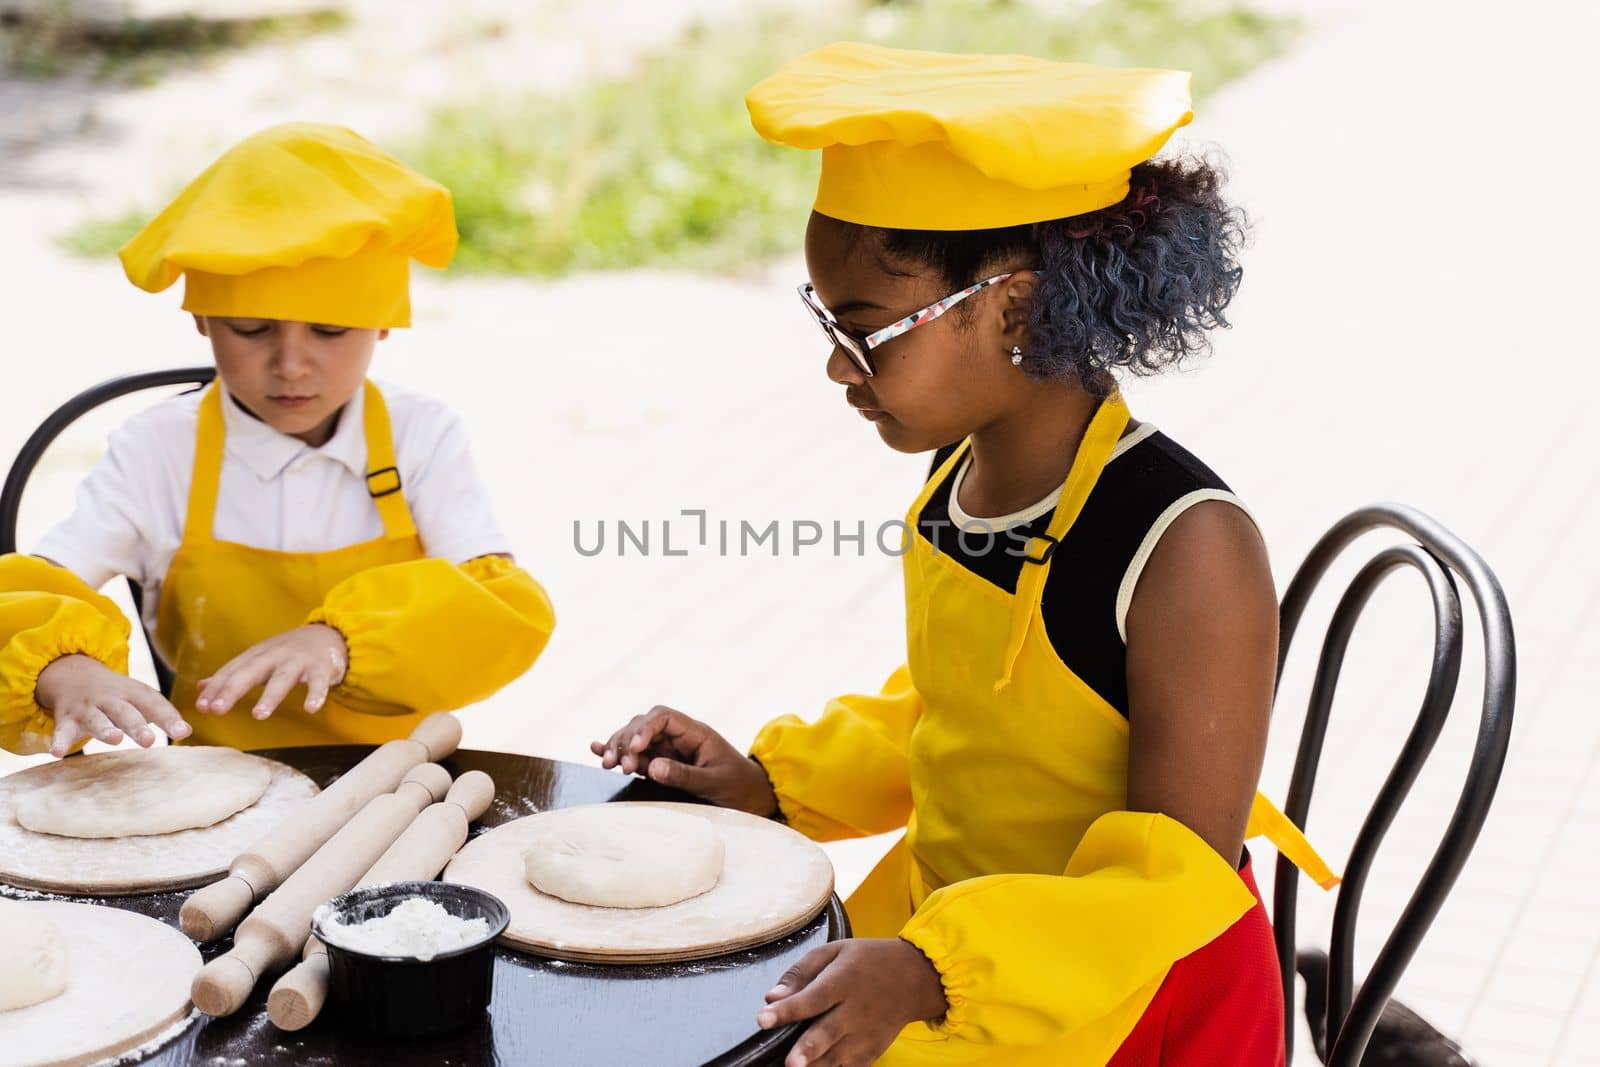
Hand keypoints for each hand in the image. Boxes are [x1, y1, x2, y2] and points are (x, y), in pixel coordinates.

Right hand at [35, 654, 191, 757]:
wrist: (75, 676)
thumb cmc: (118, 695)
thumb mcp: (141, 698)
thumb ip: (163, 714)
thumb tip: (187, 731)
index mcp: (133, 693)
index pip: (154, 705)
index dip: (169, 718)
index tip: (183, 732)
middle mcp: (111, 699)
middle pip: (125, 712)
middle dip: (137, 726)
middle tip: (149, 741)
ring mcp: (87, 709)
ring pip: (97, 720)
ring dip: (106, 730)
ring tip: (116, 740)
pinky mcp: (66, 719)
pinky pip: (62, 731)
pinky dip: (59, 741)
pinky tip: (57, 752)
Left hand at [195, 623, 347, 719]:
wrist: (327, 636)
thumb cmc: (286, 653)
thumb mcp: (258, 660)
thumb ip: (231, 675)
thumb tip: (200, 688)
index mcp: (256, 656)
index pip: (231, 672)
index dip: (216, 688)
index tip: (201, 707)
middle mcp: (274, 656)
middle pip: (250, 672)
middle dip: (232, 690)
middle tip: (217, 709)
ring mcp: (298, 661)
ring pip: (282, 678)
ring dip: (270, 696)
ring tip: (258, 715)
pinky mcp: (321, 668)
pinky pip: (319, 682)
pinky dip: (316, 694)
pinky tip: (311, 708)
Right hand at [590, 705, 778, 814]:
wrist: (750, 796)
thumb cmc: (738, 785)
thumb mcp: (715, 782)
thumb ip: (685, 775)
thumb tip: (652, 766)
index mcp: (694, 732)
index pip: (663, 716)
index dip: (644, 728)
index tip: (635, 748)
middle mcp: (678, 737)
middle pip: (643, 725)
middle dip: (626, 741)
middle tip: (617, 766)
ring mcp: (667, 749)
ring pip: (635, 739)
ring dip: (618, 748)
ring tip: (607, 765)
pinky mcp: (660, 764)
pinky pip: (635, 755)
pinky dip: (617, 752)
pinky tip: (596, 750)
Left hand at [757, 938, 948, 1066]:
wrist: (914, 978)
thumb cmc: (868, 961)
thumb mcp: (835, 951)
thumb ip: (801, 972)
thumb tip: (771, 996)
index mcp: (843, 980)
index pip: (812, 997)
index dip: (787, 1009)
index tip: (763, 1018)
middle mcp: (855, 1010)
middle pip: (827, 1033)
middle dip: (808, 1049)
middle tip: (790, 1062)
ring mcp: (866, 1034)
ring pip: (837, 1058)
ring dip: (815, 1066)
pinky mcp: (872, 1051)